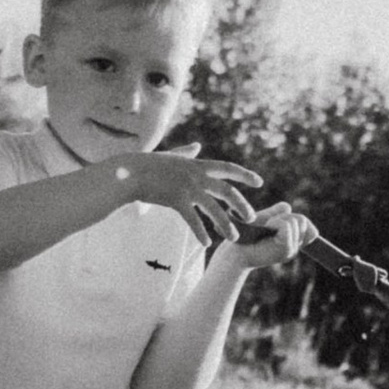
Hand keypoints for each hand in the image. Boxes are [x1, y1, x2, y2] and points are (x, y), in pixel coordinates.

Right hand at [136, 152, 261, 241]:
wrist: (128, 172)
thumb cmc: (146, 165)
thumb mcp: (170, 156)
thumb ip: (186, 153)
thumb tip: (197, 146)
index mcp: (197, 164)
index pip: (228, 168)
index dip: (245, 175)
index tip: (259, 182)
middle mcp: (196, 176)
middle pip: (228, 191)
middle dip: (242, 205)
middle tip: (251, 218)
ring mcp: (187, 188)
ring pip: (215, 209)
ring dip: (226, 224)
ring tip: (233, 237)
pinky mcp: (176, 200)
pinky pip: (193, 220)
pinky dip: (201, 232)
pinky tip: (207, 243)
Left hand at [227, 200, 312, 268]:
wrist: (234, 255)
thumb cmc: (245, 238)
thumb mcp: (264, 222)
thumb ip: (277, 214)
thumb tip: (288, 207)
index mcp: (291, 244)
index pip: (308, 227)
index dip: (294, 218)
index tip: (274, 222)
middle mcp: (294, 249)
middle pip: (302, 221)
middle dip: (285, 216)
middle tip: (268, 225)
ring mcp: (291, 250)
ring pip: (297, 221)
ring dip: (279, 218)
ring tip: (266, 228)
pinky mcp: (286, 249)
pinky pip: (288, 225)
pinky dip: (276, 222)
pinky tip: (266, 228)